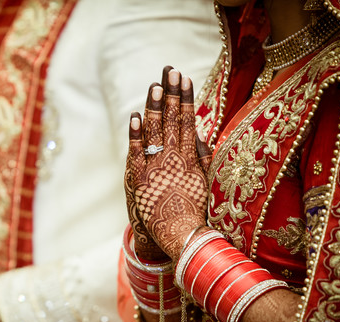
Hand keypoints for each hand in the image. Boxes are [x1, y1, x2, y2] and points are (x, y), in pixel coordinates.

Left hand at [128, 69, 207, 260]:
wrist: (179, 233)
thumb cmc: (193, 209)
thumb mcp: (204, 180)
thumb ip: (202, 156)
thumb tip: (198, 134)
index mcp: (190, 157)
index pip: (187, 121)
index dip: (185, 98)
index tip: (185, 79)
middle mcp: (174, 157)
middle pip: (172, 120)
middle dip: (171, 94)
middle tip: (170, 70)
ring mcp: (156, 166)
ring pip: (155, 131)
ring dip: (154, 107)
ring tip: (154, 85)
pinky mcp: (140, 177)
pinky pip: (137, 152)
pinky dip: (135, 134)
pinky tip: (135, 116)